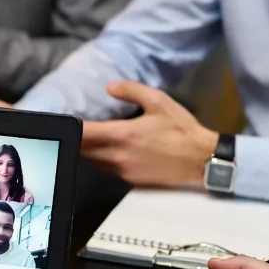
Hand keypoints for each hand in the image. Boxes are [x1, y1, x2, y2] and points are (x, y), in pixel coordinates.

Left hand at [82, 82, 218, 186]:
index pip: (84, 133)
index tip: (68, 120)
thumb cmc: (181, 129)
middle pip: (83, 150)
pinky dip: (103, 159)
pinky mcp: (130, 181)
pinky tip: (110, 150)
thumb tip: (109, 87)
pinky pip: (107, 169)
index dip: (73, 127)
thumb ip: (131, 91)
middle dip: (78, 140)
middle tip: (77, 129)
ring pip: (93, 161)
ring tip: (92, 138)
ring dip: (89, 151)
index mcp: (122, 135)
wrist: (201, 159)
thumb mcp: (159, 101)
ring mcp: (123, 171)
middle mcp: (118, 156)